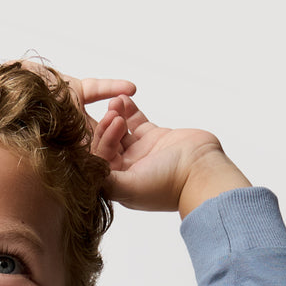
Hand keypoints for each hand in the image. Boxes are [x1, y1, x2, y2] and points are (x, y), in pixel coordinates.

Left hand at [91, 94, 250, 215]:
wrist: (202, 170)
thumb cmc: (168, 183)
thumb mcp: (131, 187)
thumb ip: (106, 182)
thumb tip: (84, 175)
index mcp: (119, 184)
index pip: (99, 161)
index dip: (100, 143)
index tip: (108, 126)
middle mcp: (127, 169)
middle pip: (107, 145)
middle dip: (106, 128)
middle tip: (111, 114)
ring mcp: (140, 152)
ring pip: (119, 131)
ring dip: (115, 116)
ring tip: (116, 102)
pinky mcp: (153, 137)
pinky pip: (135, 121)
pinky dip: (129, 110)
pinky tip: (123, 98)